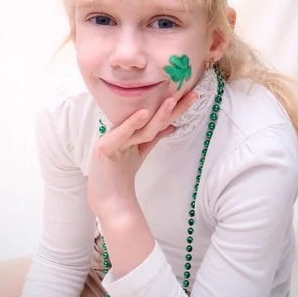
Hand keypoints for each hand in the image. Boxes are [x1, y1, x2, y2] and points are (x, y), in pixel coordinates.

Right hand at [87, 91, 198, 218]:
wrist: (107, 201)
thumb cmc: (119, 176)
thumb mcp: (140, 152)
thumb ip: (153, 138)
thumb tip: (172, 126)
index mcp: (131, 131)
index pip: (158, 118)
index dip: (175, 108)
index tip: (192, 96)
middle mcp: (122, 131)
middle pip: (152, 118)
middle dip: (173, 107)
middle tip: (192, 94)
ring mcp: (113, 138)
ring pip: (141, 127)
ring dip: (157, 114)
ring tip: (172, 101)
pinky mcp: (104, 148)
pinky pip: (121, 134)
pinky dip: (132, 123)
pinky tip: (144, 113)